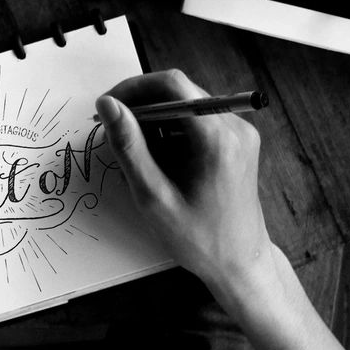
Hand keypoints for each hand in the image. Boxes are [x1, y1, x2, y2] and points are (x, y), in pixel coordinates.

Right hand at [97, 70, 279, 312]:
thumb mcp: (154, 197)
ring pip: (186, 106)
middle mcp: (235, 127)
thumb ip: (129, 147)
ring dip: (156, 123)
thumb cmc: (199, 240)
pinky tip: (161, 164)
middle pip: (179, 93)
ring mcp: (240, 134)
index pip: (172, 85)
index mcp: (218, 139)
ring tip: (139, 159)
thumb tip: (108, 105)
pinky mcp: (238, 142)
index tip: (108, 107)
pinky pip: (198, 122)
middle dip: (142, 107)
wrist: (241, 265)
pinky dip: (173, 134)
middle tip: (114, 134)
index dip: (134, 88)